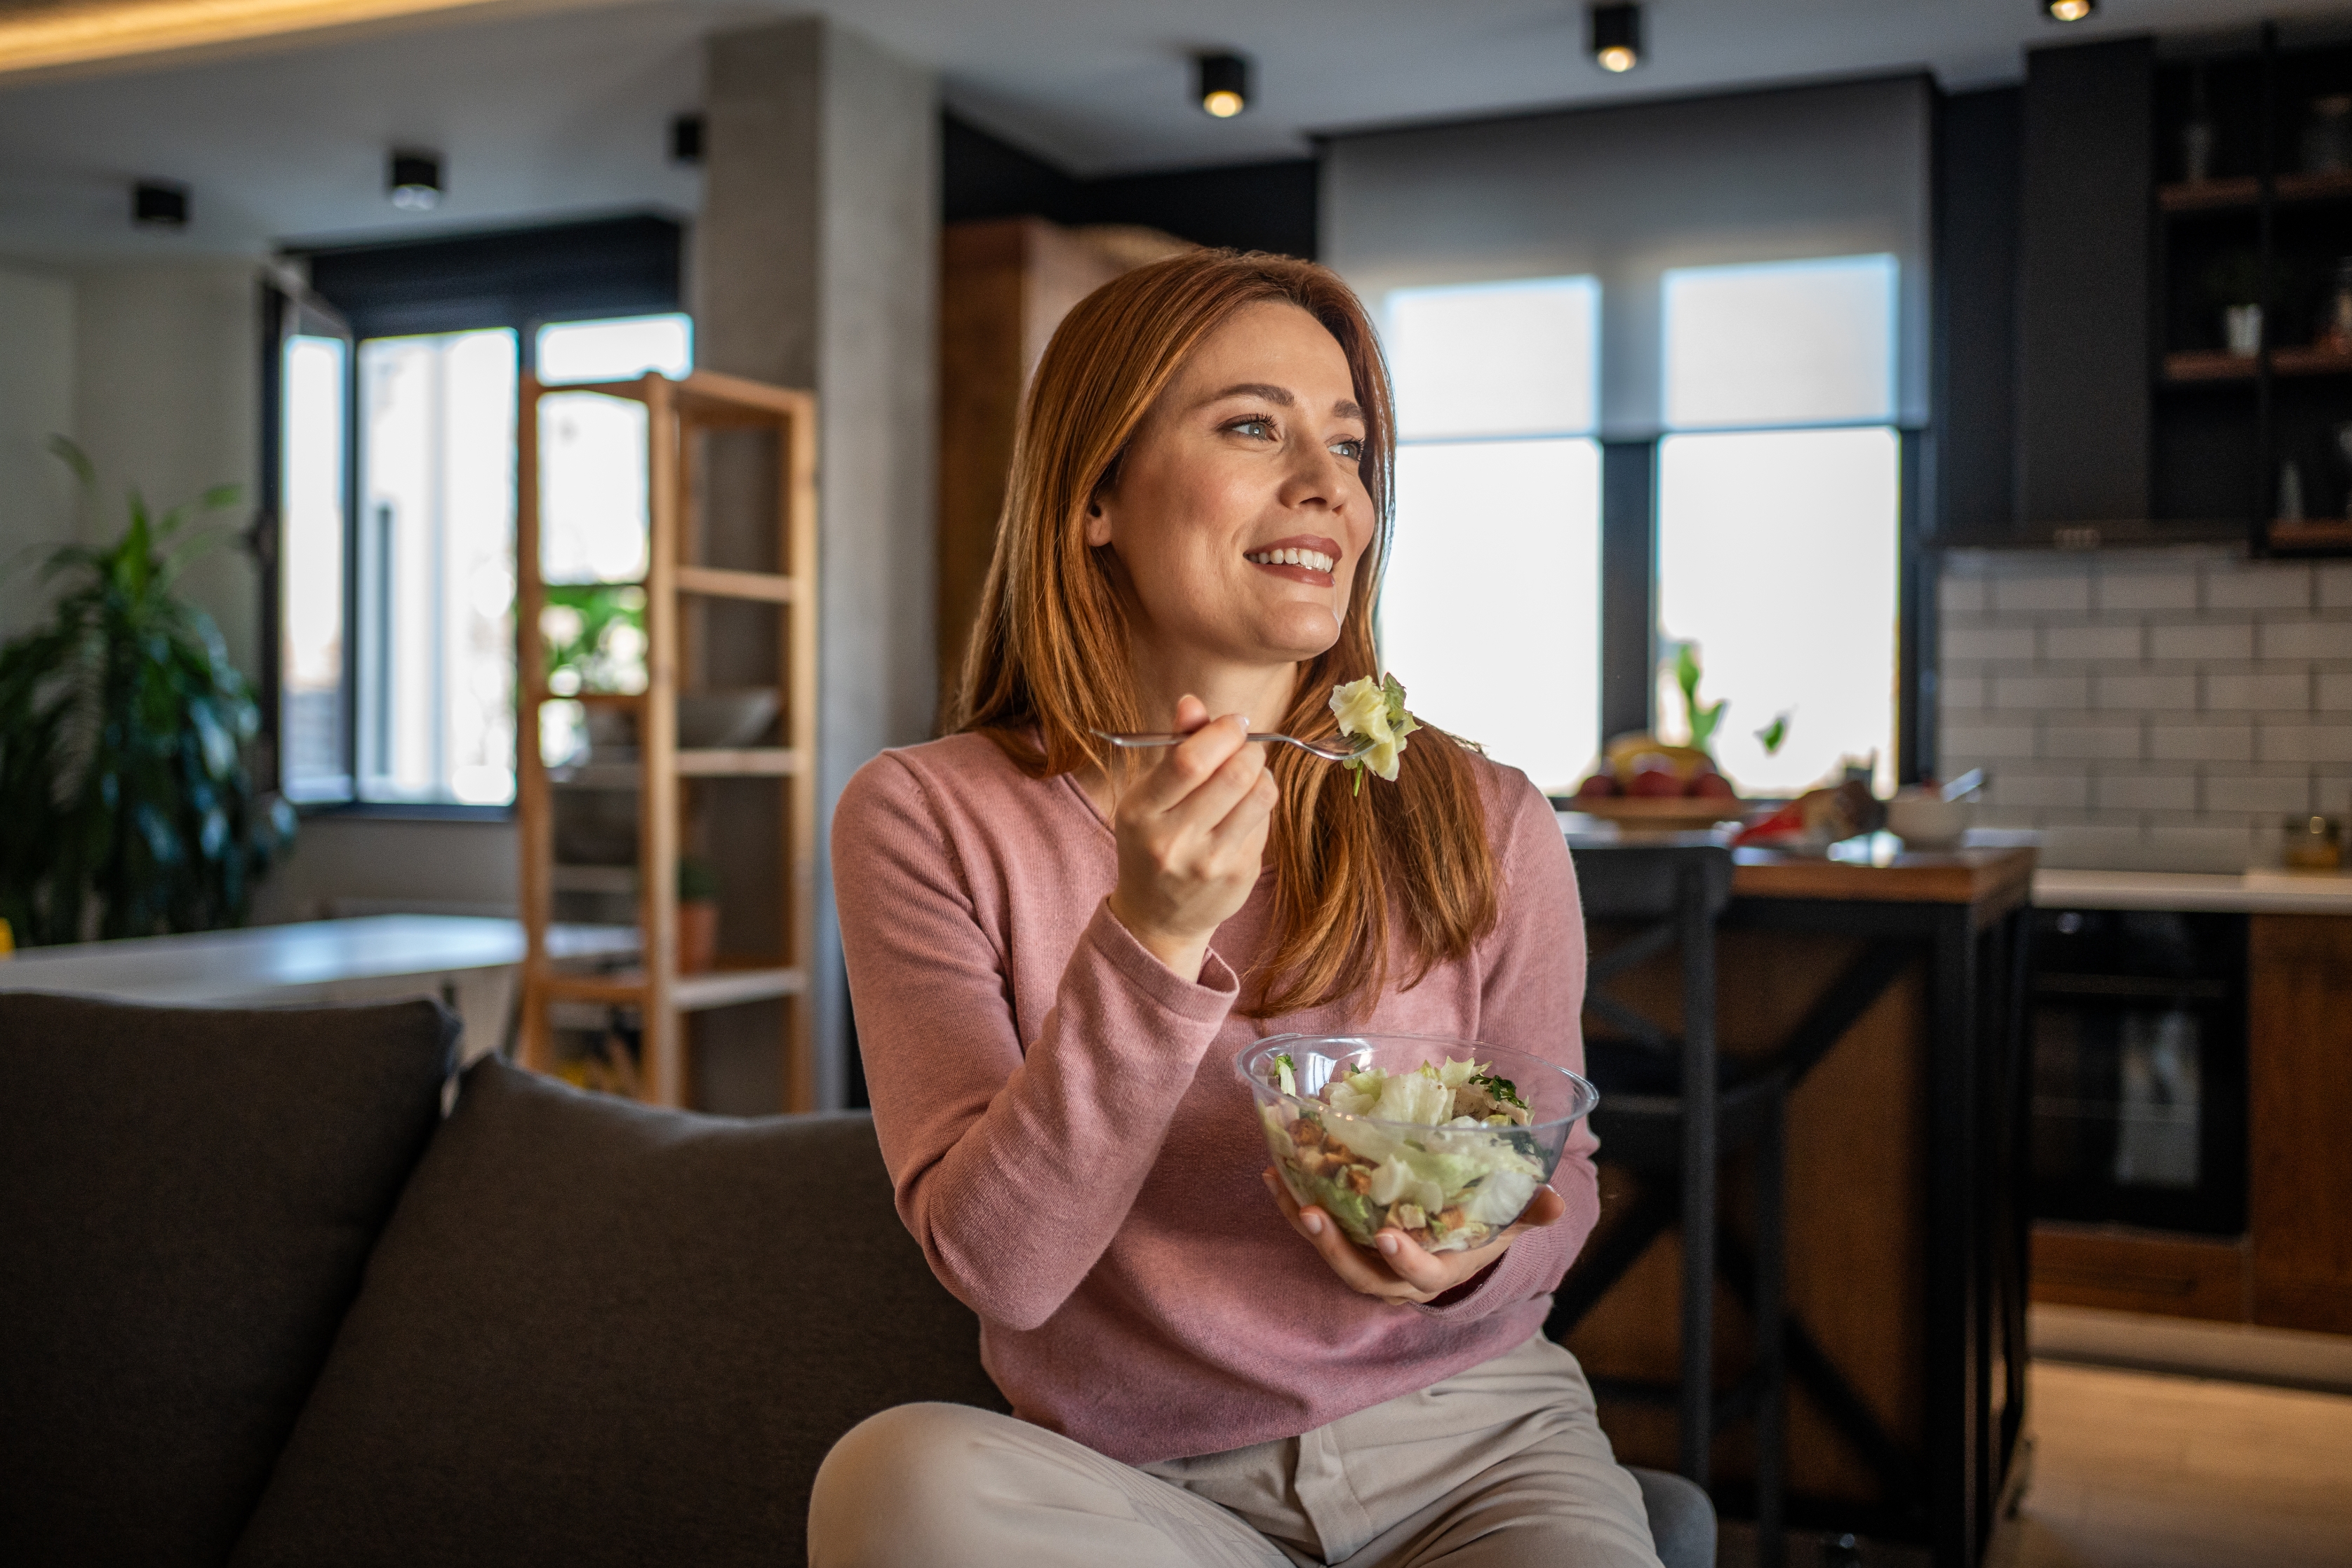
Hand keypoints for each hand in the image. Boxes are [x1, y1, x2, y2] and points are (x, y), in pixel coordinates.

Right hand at [1105, 696, 1275, 978]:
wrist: (1157, 917)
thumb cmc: (1151, 842)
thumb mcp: (1147, 796)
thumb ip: (1173, 747)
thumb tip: (1193, 702)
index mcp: (1141, 813)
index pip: (1190, 760)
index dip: (1222, 731)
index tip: (1234, 723)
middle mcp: (1174, 841)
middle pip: (1234, 774)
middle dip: (1248, 749)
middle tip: (1244, 749)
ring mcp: (1210, 863)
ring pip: (1260, 794)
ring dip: (1261, 773)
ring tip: (1246, 776)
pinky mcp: (1240, 876)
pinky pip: (1265, 820)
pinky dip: (1259, 805)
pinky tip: (1242, 812)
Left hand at [1261, 1167, 1565, 1306]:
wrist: (1451, 1250)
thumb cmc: (1481, 1232)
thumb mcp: (1507, 1226)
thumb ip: (1529, 1213)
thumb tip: (1557, 1201)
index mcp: (1438, 1272)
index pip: (1420, 1274)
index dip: (1403, 1260)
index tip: (1387, 1237)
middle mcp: (1396, 1277)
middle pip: (1361, 1276)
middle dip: (1335, 1249)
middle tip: (1315, 1214)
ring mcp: (1367, 1262)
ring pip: (1331, 1253)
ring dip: (1305, 1225)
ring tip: (1284, 1189)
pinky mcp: (1345, 1243)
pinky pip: (1316, 1229)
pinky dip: (1292, 1205)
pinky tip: (1273, 1173)